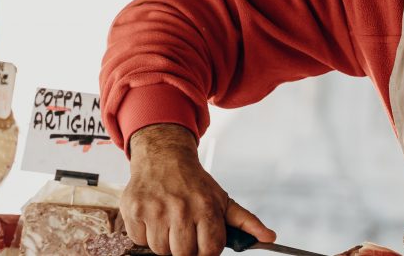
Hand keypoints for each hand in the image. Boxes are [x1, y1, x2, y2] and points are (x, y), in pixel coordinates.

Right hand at [122, 124, 275, 255]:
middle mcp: (181, 209)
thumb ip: (246, 221)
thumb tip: (269, 238)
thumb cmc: (194, 183)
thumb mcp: (222, 199)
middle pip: (183, 255)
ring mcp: (155, 210)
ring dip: (165, 241)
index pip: (210, 251)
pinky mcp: (134, 211)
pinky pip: (140, 240)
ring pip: (160, 251)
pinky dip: (146, 233)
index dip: (207, 251)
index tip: (203, 242)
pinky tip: (154, 217)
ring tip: (169, 221)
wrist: (164, 157)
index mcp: (206, 207)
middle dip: (185, 247)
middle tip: (185, 231)